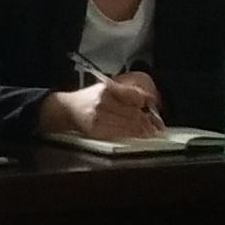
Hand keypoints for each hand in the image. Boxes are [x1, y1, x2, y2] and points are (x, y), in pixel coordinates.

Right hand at [43, 78, 163, 142]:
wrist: (66, 109)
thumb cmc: (87, 98)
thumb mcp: (105, 87)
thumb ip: (126, 92)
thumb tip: (148, 99)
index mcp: (107, 88)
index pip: (133, 96)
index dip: (146, 102)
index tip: (153, 106)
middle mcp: (103, 102)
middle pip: (132, 113)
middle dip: (147, 120)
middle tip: (157, 126)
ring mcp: (99, 118)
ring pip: (128, 125)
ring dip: (142, 130)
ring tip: (151, 132)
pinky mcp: (96, 130)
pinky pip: (119, 134)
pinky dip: (131, 135)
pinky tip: (138, 136)